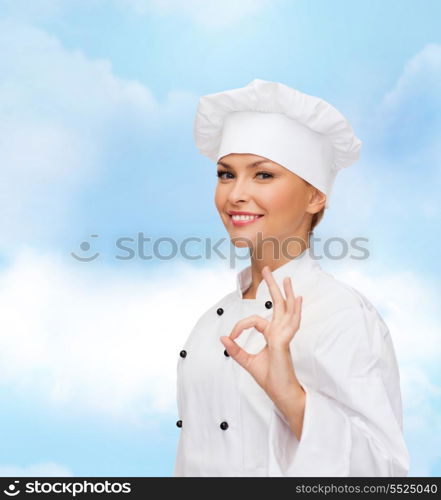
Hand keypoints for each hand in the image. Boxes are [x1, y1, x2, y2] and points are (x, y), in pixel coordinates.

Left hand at [220, 265, 303, 403]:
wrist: (282, 395)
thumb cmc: (270, 379)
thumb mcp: (247, 362)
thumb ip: (236, 350)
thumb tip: (222, 337)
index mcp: (272, 335)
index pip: (255, 320)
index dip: (239, 326)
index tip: (230, 337)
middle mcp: (280, 332)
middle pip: (278, 304)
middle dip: (273, 286)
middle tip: (268, 268)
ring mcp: (284, 336)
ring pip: (286, 310)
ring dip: (286, 293)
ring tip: (286, 278)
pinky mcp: (284, 343)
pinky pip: (289, 325)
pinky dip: (294, 311)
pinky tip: (297, 298)